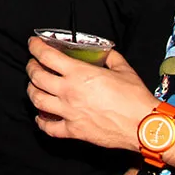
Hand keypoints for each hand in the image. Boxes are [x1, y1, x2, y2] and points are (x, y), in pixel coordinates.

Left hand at [26, 37, 156, 151]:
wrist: (144, 126)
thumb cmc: (135, 98)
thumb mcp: (123, 69)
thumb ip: (110, 57)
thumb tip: (104, 53)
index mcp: (80, 74)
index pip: (47, 56)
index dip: (36, 47)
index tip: (33, 44)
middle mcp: (69, 91)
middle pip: (36, 77)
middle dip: (30, 68)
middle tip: (33, 65)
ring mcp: (69, 112)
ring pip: (37, 100)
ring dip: (31, 91)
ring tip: (34, 87)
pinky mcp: (74, 130)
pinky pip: (48, 127)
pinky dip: (41, 121)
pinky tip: (41, 116)